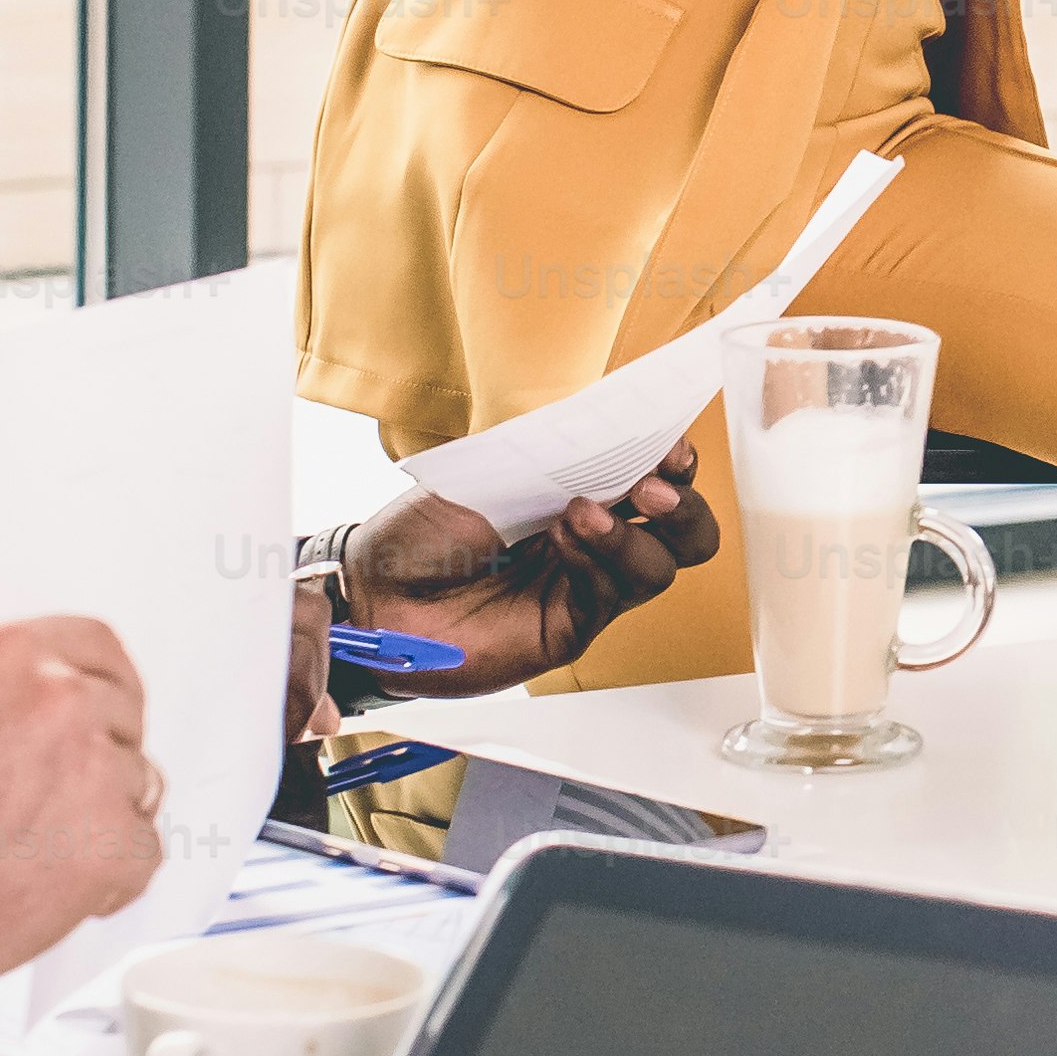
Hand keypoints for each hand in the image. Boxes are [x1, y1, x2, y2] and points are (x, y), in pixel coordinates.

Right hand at [0, 614, 160, 983]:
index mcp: (10, 652)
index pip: (98, 646)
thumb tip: (59, 712)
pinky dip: (111, 879)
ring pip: (136, 787)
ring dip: (99, 821)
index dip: (103, 687)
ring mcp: (96, 766)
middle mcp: (63, 696)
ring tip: (31, 856)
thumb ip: (7, 697)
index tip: (101, 716)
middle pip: (123, 720)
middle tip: (49, 806)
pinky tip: (56, 892)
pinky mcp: (112, 840)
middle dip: (99, 762)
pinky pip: (144, 853)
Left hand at [316, 465, 720, 712]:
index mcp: (583, 495)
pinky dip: (596, 561)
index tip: (670, 446)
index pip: (656, 477)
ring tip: (585, 512)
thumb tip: (612, 428)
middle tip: (652, 487)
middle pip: (684, 533)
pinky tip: (563, 539)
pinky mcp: (569, 627)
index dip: (674, 462)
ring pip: (658, 568)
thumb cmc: (421, 531)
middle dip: (682, 507)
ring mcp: (585, 586)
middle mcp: (595, 542)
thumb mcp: (492, 473)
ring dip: (632, 534)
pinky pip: (610, 596)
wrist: (373, 590)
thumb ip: (555, 456)